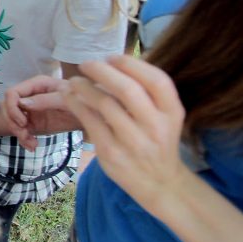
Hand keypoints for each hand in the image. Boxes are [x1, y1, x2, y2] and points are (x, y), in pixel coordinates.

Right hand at [3, 75, 79, 151]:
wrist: (95, 115)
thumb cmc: (84, 101)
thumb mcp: (66, 100)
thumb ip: (44, 100)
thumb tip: (22, 104)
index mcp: (36, 84)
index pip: (12, 93)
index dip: (13, 108)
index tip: (23, 122)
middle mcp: (30, 95)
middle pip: (7, 106)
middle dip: (13, 123)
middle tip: (24, 134)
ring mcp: (31, 109)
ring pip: (12, 119)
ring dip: (18, 133)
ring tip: (31, 144)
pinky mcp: (34, 121)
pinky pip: (21, 130)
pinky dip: (24, 139)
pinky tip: (33, 146)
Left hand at [63, 55, 187, 212]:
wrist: (160, 184)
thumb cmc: (156, 140)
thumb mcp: (164, 116)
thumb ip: (147, 92)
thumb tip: (117, 61)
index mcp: (172, 112)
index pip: (157, 81)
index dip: (132, 64)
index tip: (112, 57)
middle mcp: (156, 127)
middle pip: (128, 90)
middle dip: (102, 71)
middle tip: (87, 64)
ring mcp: (134, 142)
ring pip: (104, 104)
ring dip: (84, 86)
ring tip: (75, 80)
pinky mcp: (111, 153)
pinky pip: (89, 121)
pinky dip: (76, 103)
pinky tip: (70, 96)